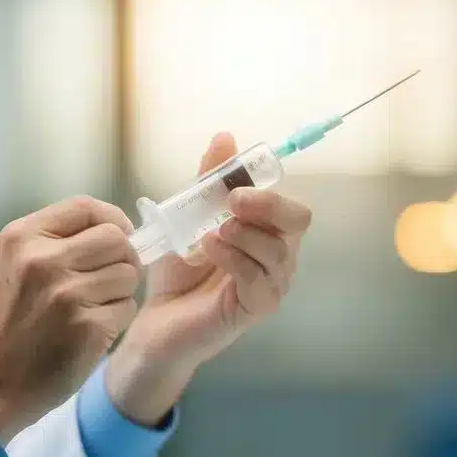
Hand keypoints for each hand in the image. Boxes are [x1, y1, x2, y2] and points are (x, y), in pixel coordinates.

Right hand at [0, 197, 139, 442]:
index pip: (86, 207)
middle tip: (107, 281)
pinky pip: (128, 307)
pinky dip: (118, 319)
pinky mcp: (88, 326)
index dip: (112, 219)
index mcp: (22, 237)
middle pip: (116, 238)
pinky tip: (91, 331)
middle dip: (122, 258)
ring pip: (128, 273)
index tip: (118, 237)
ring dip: (120, 292)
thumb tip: (118, 229)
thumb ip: (59, 241)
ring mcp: (67, 294)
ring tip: (92, 309)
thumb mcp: (18, 266)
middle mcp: (43, 261)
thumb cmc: (13, 323)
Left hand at [106, 133, 312, 424]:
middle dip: (267, 204)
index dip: (268, 185)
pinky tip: (209, 251)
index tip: (234, 180)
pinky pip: (259, 278)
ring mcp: (272, 285)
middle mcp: (278, 257)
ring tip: (210, 233)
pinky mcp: (257, 308)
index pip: (288, 202)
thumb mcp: (187, 218)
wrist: (157, 321)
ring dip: (243, 233)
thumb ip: (208, 180)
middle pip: (298, 220)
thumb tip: (225, 136)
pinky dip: (233, 258)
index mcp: (267, 233)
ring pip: (278, 249)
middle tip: (233, 200)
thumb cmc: (177, 273)